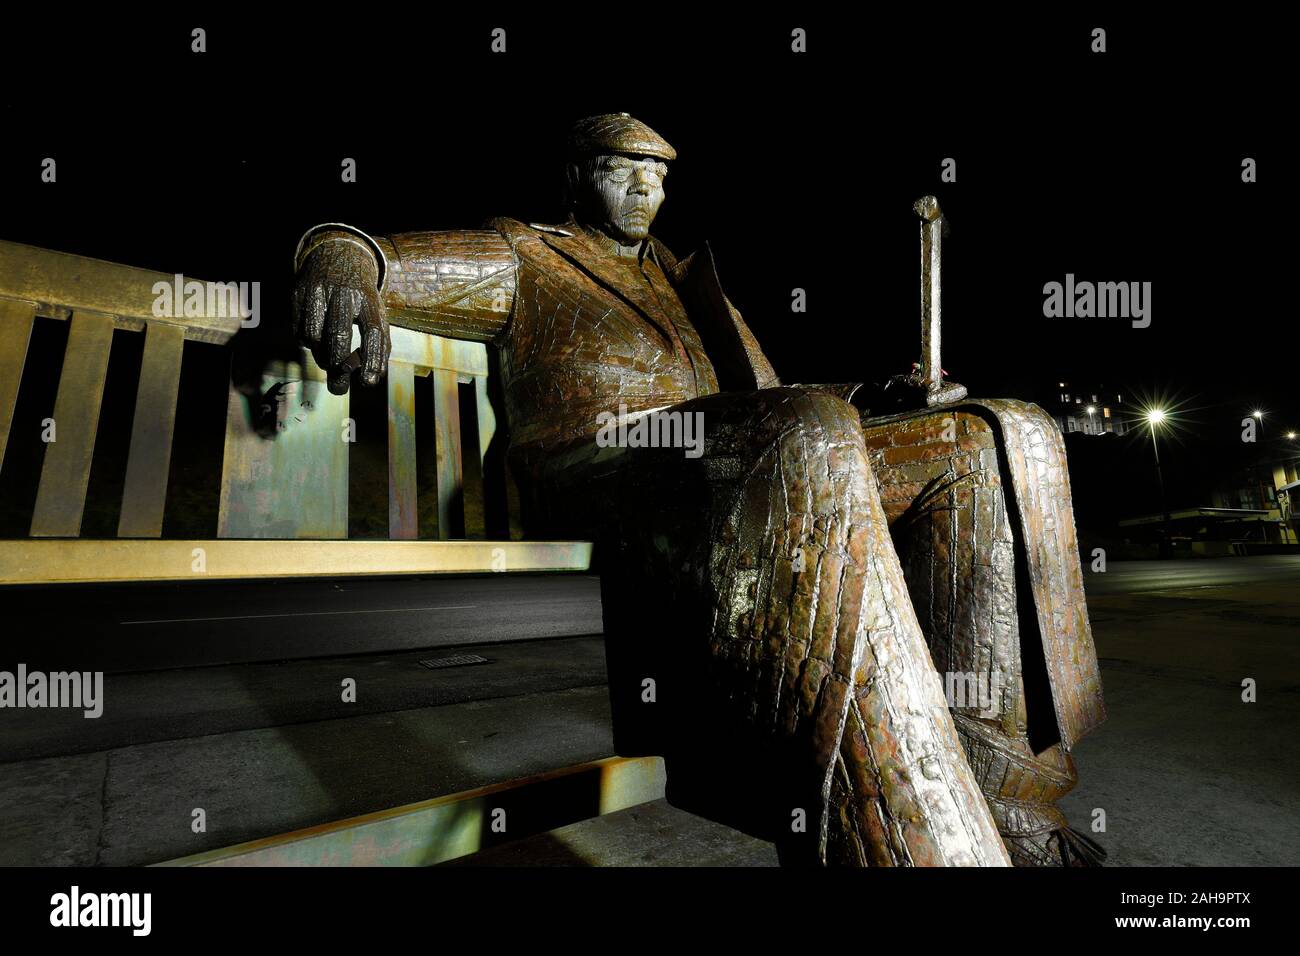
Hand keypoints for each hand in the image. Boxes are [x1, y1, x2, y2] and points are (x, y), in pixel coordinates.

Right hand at [292, 238, 389, 393]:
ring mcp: (318, 292)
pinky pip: (298, 330)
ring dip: (322, 357)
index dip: (372, 359)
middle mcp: (344, 293)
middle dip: (338, 368)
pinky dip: (307, 343)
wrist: (338, 254)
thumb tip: (374, 377)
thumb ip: (379, 341)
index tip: (369, 382)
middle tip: (339, 388)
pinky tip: (316, 340)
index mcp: (368, 298)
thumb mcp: (376, 311)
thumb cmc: (361, 295)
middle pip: (338, 336)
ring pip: (314, 337)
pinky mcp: (298, 293)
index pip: (373, 332)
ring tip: (329, 360)